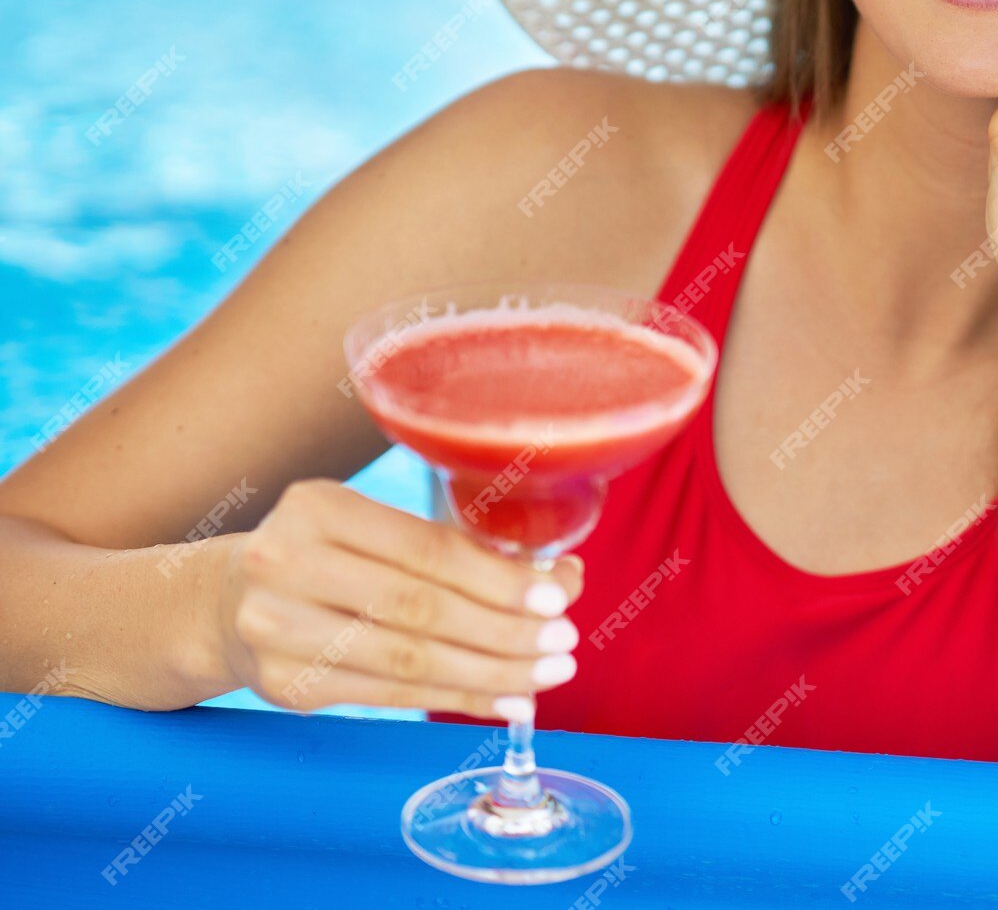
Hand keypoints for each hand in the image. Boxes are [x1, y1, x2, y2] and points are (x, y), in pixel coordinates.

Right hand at [215, 478, 584, 721]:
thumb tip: (559, 576)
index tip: (558, 595)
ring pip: (409, 660)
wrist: (223, 604)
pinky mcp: (286, 686)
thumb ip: (454, 546)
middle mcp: (287, 566)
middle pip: (420, 609)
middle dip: (505, 631)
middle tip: (564, 642)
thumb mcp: (371, 526)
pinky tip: (505, 698)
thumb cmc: (325, 554)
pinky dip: (458, 698)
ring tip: (546, 675)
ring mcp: (279, 631)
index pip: (426, 550)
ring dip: (491, 672)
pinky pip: (391, 695)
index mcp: (318, 508)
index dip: (498, 579)